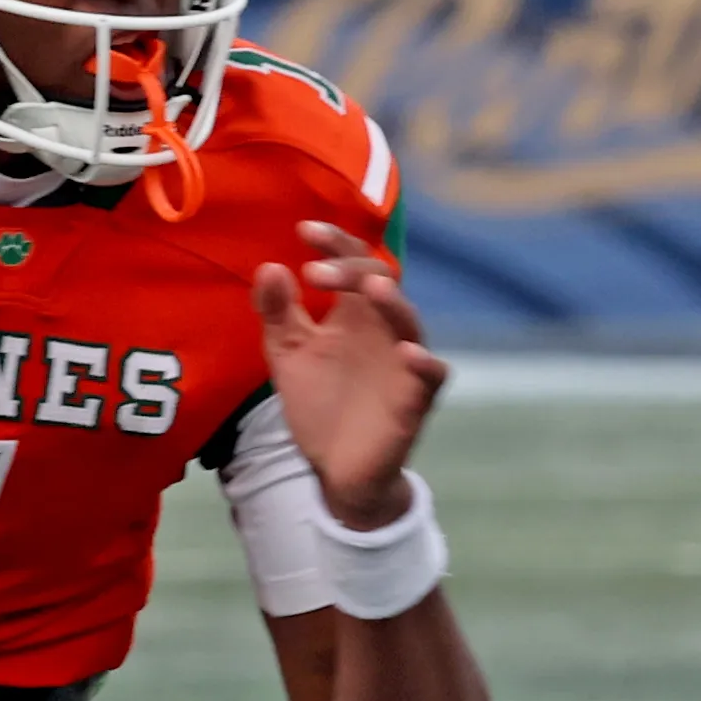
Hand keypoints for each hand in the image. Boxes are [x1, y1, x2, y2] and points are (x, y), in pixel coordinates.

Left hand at [252, 221, 443, 530]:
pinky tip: (407, 353)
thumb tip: (269, 266)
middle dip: (351, 270)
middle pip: (381, 281)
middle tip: (314, 270)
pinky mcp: (416, 399)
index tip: (304, 230)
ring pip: (410, 322)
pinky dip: (423, 363)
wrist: (335, 469)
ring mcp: (403, 362)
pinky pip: (431, 375)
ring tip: (371, 289)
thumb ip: (278, 313)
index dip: (334, 242)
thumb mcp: (287, 354)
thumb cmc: (319, 404)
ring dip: (392, 304)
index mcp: (354, 313)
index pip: (353, 263)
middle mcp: (383, 329)